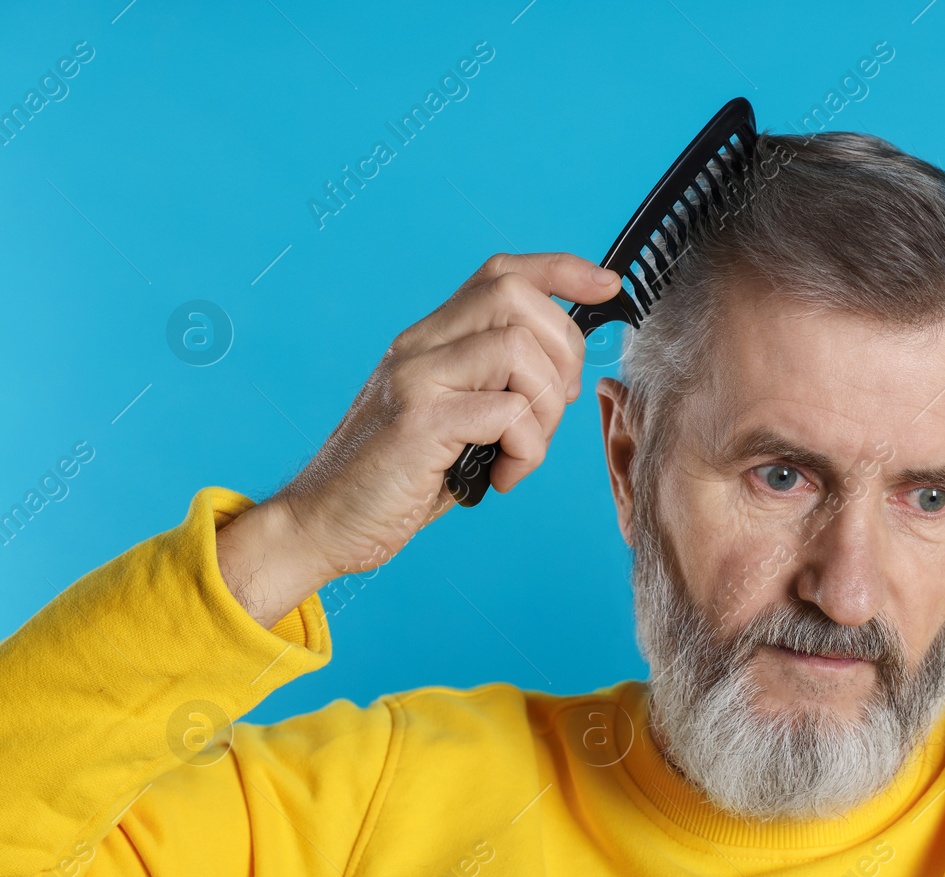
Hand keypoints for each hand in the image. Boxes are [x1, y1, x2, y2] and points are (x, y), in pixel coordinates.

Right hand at [216, 252, 620, 627]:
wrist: (322, 523)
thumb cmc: (395, 479)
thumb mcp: (452, 418)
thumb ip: (493, 385)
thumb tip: (562, 371)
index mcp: (431, 339)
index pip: (503, 271)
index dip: (563, 269)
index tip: (606, 286)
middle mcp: (420, 346)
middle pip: (518, 297)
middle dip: (564, 350)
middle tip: (552, 407)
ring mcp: (416, 380)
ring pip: (518, 349)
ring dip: (545, 408)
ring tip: (524, 451)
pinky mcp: (418, 423)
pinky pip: (507, 413)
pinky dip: (527, 450)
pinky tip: (504, 476)